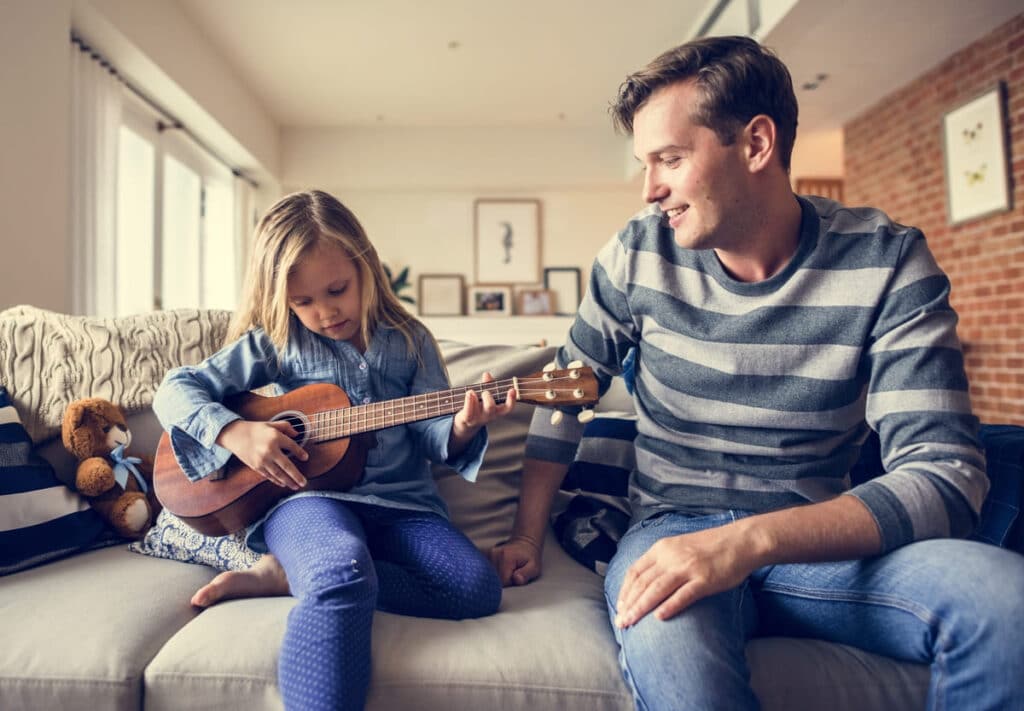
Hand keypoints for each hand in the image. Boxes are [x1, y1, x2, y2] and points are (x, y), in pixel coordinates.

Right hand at [216, 420, 308, 490]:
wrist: (236, 435)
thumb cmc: (256, 429)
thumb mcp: (271, 424)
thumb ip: (286, 427)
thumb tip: (297, 434)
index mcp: (275, 437)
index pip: (292, 446)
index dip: (300, 453)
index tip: (305, 458)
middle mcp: (269, 450)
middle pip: (286, 466)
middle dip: (296, 476)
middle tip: (304, 482)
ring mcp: (262, 460)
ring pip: (278, 474)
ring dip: (288, 481)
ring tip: (296, 486)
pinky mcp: (256, 466)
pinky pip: (269, 476)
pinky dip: (277, 481)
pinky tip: (283, 484)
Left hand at [449, 372, 515, 454]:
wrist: (466, 425)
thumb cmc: (477, 407)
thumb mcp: (484, 397)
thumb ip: (487, 385)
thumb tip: (487, 374)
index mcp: (497, 411)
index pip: (508, 408)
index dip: (512, 400)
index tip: (512, 389)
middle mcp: (489, 416)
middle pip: (491, 408)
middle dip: (488, 397)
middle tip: (484, 392)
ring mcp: (478, 419)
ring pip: (478, 410)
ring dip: (475, 398)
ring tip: (471, 391)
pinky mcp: (468, 419)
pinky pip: (468, 412)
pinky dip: (468, 401)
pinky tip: (468, 393)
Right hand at [489, 535, 541, 585]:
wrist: (524, 544)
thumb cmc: (530, 557)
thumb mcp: (534, 567)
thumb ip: (526, 574)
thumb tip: (517, 579)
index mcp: (506, 557)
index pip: (503, 581)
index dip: (510, 583)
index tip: (516, 576)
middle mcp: (494, 554)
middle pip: (495, 578)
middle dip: (504, 580)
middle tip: (513, 573)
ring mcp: (489, 554)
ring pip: (490, 575)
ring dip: (498, 576)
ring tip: (508, 569)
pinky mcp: (486, 555)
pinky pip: (487, 570)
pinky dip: (493, 572)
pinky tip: (501, 568)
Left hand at [614, 524, 755, 628]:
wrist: (740, 541)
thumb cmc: (711, 547)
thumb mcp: (679, 547)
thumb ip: (662, 561)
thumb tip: (646, 583)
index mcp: (662, 548)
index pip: (635, 571)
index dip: (625, 591)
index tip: (619, 607)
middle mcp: (671, 557)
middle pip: (643, 583)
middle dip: (628, 604)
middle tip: (620, 622)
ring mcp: (688, 568)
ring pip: (657, 589)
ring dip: (641, 608)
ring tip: (630, 622)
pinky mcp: (705, 579)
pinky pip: (683, 595)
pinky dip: (669, 606)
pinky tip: (659, 618)